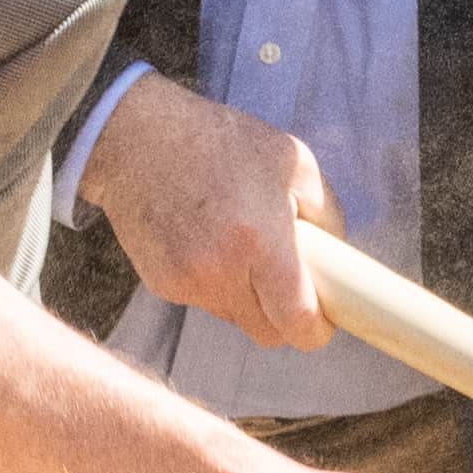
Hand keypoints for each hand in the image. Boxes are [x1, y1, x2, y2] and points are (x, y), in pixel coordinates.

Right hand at [81, 84, 338, 347]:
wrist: (136, 139)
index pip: (297, 322)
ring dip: (247, 296)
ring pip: (235, 316)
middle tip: (290, 284)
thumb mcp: (292, 161)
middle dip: (284, 318)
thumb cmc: (219, 141)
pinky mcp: (163, 284)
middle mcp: (221, 271)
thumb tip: (336, 256)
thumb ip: (326, 213)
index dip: (317, 329)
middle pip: (267, 334)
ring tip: (240, 244)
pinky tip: (205, 239)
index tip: (324, 318)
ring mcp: (187, 282)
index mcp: (260, 240)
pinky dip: (215, 282)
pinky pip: (204, 300)